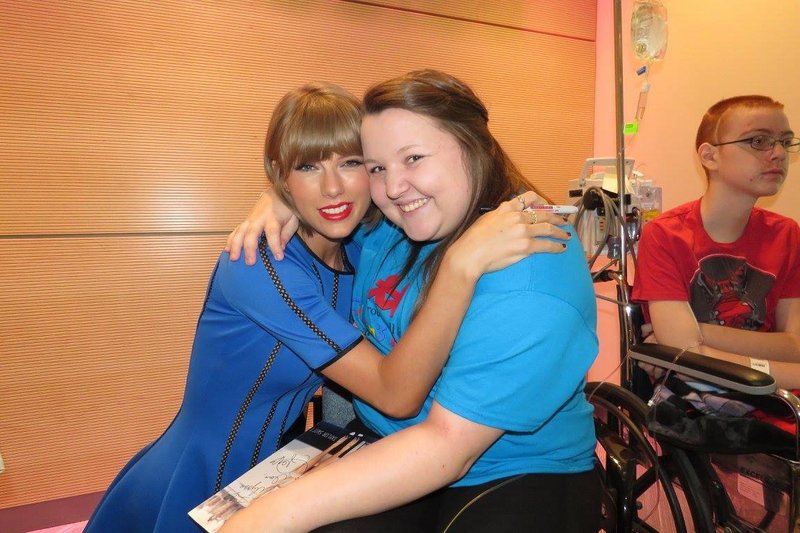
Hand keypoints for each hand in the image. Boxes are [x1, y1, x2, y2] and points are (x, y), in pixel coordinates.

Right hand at [224, 188, 298, 264]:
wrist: (277, 191)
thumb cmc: (287, 208)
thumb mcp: (293, 219)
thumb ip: (287, 233)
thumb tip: (281, 248)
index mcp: (273, 218)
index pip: (273, 233)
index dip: (275, 245)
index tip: (279, 258)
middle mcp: (259, 218)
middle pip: (252, 233)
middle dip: (250, 248)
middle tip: (250, 263)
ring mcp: (250, 219)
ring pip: (240, 231)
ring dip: (235, 245)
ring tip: (233, 259)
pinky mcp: (246, 220)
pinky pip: (236, 230)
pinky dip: (230, 240)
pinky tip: (226, 250)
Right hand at [446, 191, 571, 280]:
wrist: (470, 254)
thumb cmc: (474, 239)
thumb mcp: (486, 218)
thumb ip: (502, 214)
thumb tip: (511, 215)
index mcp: (507, 208)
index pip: (530, 197)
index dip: (542, 201)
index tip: (547, 207)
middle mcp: (517, 216)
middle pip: (544, 213)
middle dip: (557, 217)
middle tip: (563, 221)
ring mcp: (523, 231)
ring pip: (549, 228)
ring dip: (561, 232)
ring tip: (566, 235)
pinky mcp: (526, 246)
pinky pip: (547, 245)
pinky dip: (557, 246)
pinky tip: (561, 248)